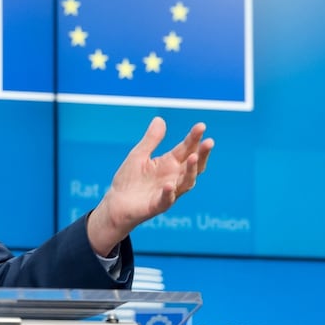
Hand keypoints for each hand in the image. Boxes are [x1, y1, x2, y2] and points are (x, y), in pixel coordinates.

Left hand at [87, 117, 213, 255]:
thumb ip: (151, 140)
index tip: (201, 126)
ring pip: (186, 182)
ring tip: (192, 158)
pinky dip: (169, 193)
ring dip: (190, 171)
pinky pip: (166, 199)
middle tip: (209, 142)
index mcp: (170, 163)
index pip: (186, 149)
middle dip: (202, 154)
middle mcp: (174, 177)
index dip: (194, 138)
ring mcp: (169, 192)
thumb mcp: (139, 155)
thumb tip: (160, 119)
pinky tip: (169, 185)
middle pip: (193, 165)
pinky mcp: (158, 205)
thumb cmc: (130, 179)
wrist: (116, 203)